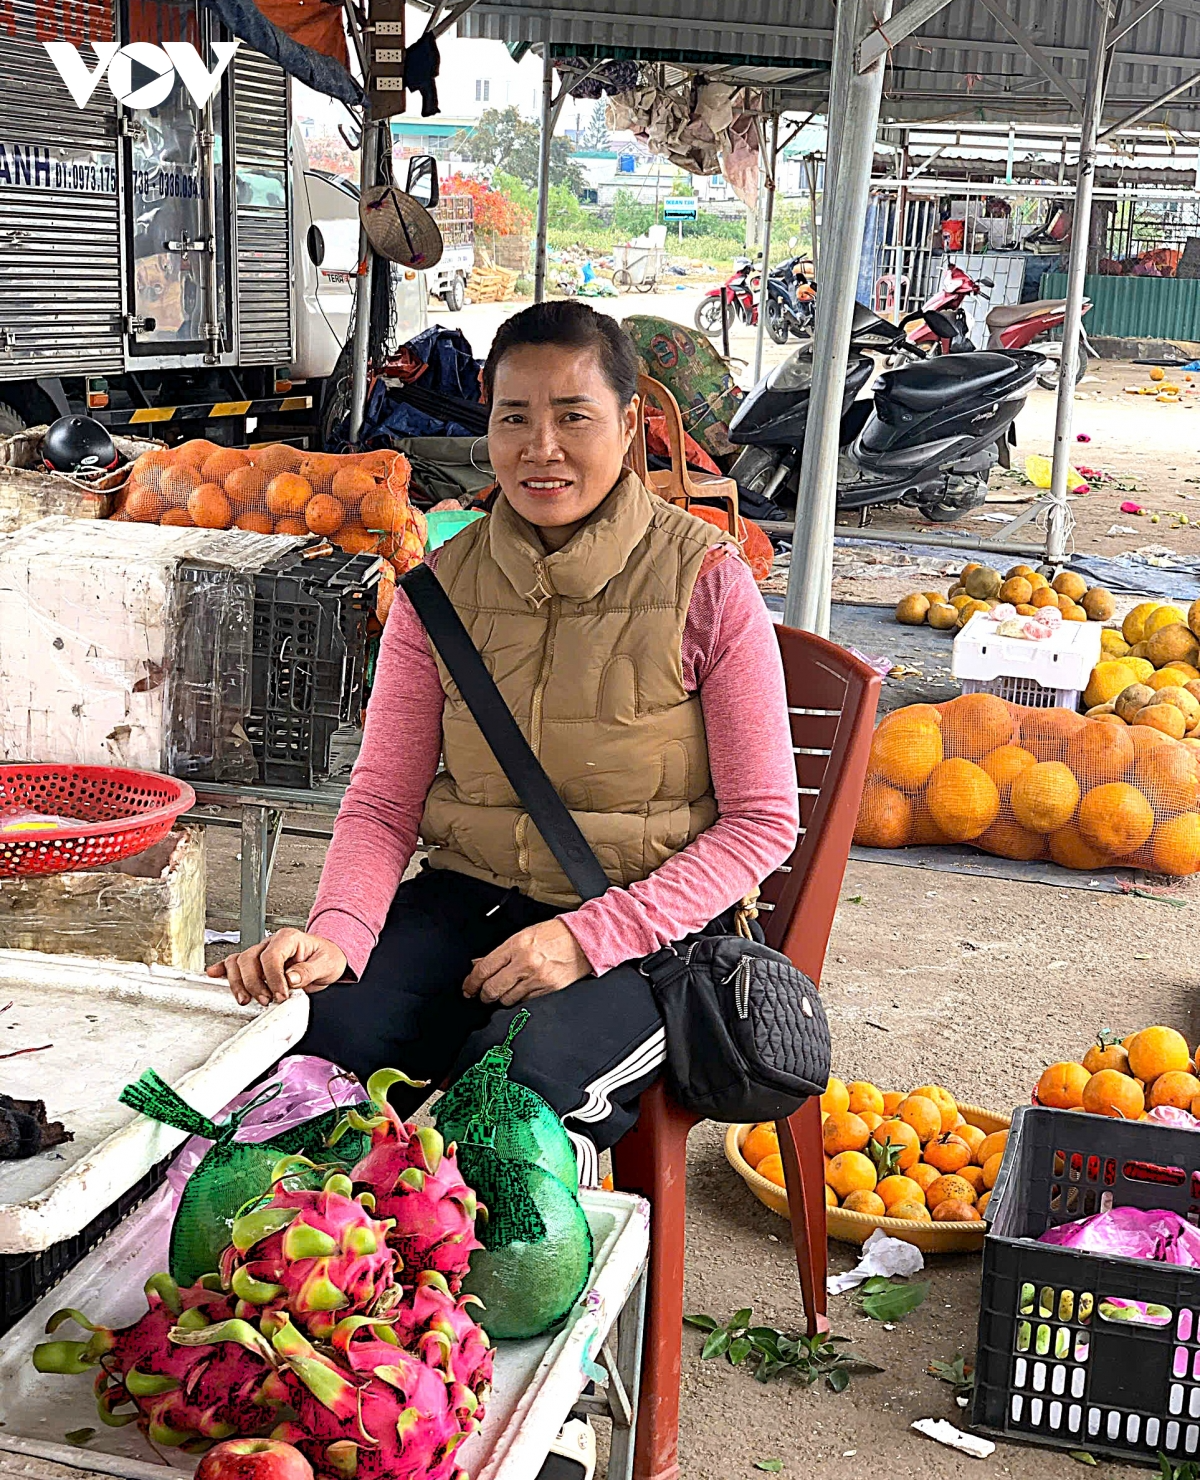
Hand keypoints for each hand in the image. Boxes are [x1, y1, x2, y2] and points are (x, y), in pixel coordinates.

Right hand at [206, 928, 347, 1006]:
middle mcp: (272, 943)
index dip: (273, 977)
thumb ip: (309, 970)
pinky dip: (222, 970)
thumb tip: (291, 978)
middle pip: (249, 959)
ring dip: (238, 982)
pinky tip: (213, 974)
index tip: (280, 995)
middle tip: (267, 1000)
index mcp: (289, 939)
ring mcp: (261, 953)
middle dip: (254, 983)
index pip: (271, 956)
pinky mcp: (256, 964)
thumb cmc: (327, 957)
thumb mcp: (327, 964)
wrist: (328, 957)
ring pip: (237, 962)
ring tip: (247, 999)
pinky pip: (234, 963)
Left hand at [462, 919, 590, 1005]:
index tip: (467, 988)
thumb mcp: (522, 936)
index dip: (471, 982)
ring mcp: (537, 978)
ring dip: (501, 998)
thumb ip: (500, 953)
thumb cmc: (553, 935)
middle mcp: (525, 963)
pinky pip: (524, 1002)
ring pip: (507, 999)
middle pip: (492, 988)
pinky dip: (518, 999)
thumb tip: (479, 965)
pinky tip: (519, 991)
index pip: (484, 969)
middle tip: (481, 994)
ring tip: (502, 991)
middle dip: (483, 994)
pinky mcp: (548, 990)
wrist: (583, 940)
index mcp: (516, 945)